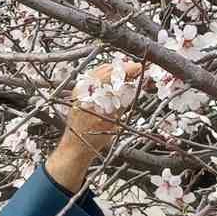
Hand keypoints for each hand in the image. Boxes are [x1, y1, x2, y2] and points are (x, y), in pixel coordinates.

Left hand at [53, 59, 141, 177]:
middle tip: (138, 71)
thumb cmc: (92, 138)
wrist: (77, 147)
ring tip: (130, 76)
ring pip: (101, 72)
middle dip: (123, 69)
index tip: (140, 68)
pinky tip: (116, 83)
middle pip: (106, 69)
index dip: (128, 68)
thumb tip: (134, 84)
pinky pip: (95, 78)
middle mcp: (83, 88)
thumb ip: (123, 99)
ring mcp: (80, 89)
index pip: (111, 72)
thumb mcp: (113, 120)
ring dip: (116, 72)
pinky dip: (108, 77)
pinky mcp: (80, 92)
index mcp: (90, 93)